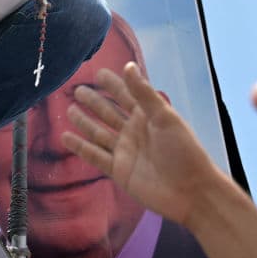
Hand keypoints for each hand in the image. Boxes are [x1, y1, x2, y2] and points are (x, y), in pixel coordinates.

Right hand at [63, 63, 221, 228]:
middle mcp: (134, 131)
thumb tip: (128, 65)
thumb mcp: (164, 117)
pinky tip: (66, 138)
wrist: (190, 192)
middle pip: (109, 113)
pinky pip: (95, 156)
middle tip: (77, 89)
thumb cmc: (183, 151)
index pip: (126, 95)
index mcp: (148, 116)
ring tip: (69, 110)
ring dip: (84, 122)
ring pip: (99, 133)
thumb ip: (143, 93)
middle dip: (94, 101)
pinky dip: (81, 147)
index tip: (97, 72)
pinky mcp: (118, 170)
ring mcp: (125, 151)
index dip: (113, 84)